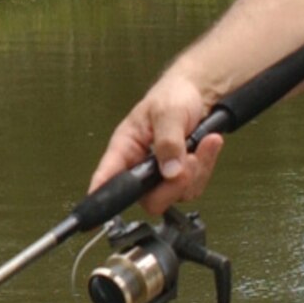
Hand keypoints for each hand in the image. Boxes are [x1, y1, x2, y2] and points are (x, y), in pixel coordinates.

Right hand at [88, 73, 228, 216]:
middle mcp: (140, 165)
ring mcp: (161, 174)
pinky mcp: (180, 177)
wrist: (199, 92)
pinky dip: (205, 167)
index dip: (101, 195)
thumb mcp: (169, 112)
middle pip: (150, 200)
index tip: (96, 210)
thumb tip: (169, 172)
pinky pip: (194, 186)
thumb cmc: (174, 95)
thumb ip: (169, 142)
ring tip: (202, 143)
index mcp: (126, 147)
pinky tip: (208, 146)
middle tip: (188, 160)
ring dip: (196, 171)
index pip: (108, 175)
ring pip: (176, 195)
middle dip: (174, 185)